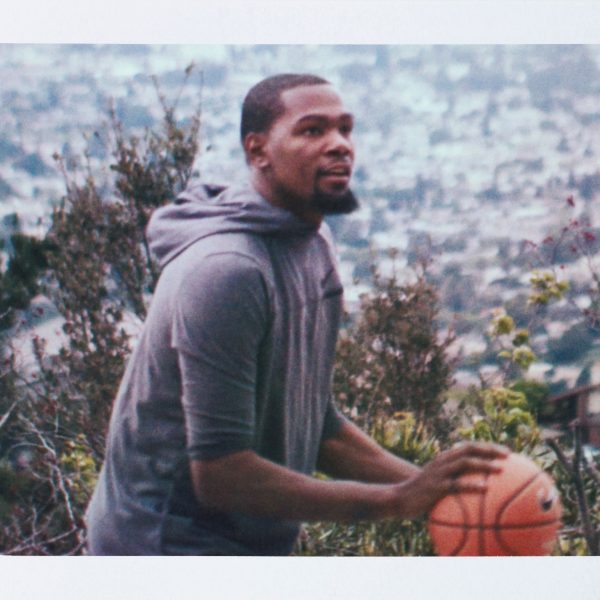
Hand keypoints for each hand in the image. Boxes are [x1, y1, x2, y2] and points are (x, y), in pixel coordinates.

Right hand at [391, 442, 508, 518]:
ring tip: (500, 469)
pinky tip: (485, 489)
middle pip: (469, 449)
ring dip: (484, 464)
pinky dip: (472, 485)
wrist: (401, 499)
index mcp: (445, 458)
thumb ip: (457, 484)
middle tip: (508, 456)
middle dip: (489, 449)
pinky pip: (456, 484)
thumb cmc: (423, 495)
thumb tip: (484, 496)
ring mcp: (439, 472)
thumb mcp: (440, 485)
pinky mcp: (436, 486)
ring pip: (464, 462)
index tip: (507, 452)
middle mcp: (443, 461)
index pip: (469, 446)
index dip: (488, 446)